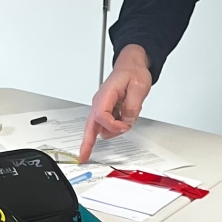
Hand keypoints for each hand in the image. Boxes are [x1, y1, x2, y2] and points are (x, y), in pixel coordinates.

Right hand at [78, 46, 151, 163]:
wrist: (131, 65)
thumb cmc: (133, 72)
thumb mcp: (139, 87)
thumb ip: (132, 106)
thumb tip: (127, 121)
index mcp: (106, 95)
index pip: (101, 116)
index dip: (113, 125)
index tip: (124, 125)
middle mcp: (100, 102)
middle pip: (90, 125)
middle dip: (87, 142)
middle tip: (83, 156)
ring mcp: (101, 106)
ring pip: (101, 127)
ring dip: (115, 129)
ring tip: (128, 116)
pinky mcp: (105, 110)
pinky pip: (106, 124)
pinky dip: (116, 126)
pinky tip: (125, 118)